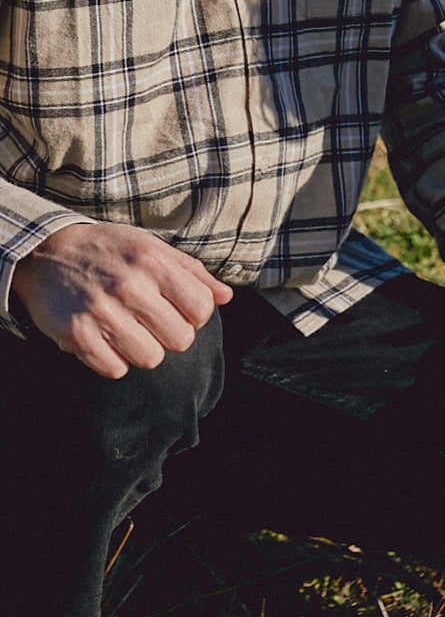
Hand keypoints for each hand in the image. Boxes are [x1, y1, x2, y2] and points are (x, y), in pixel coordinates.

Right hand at [11, 221, 233, 378]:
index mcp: (154, 261)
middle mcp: (130, 286)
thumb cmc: (110, 251)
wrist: (47, 252)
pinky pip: (115, 370)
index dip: (194, 315)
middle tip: (152, 324)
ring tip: (129, 332)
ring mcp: (102, 311)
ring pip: (150, 359)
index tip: (178, 310)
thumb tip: (226, 297)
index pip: (201, 309)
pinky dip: (114, 361)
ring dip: (142, 350)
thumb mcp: (153, 247)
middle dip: (170, 335)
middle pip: (180, 340)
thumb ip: (192, 272)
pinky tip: (107, 341)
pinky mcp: (76, 334)